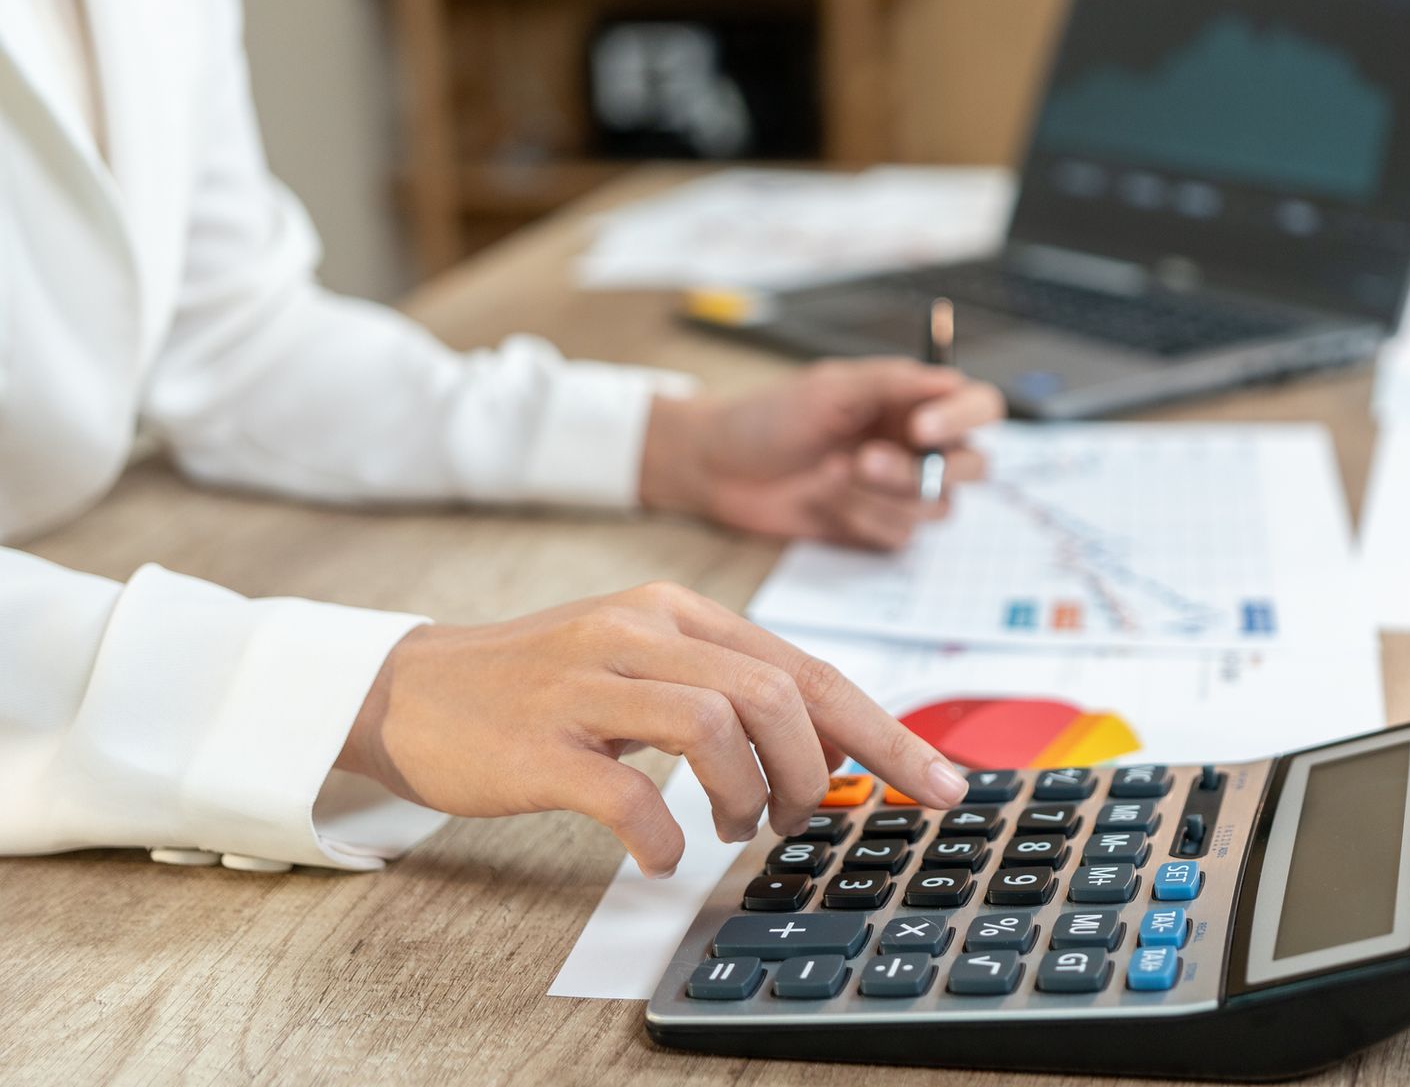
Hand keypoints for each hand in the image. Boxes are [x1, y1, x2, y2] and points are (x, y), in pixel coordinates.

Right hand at [334, 583, 969, 875]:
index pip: (806, 667)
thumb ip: (727, 688)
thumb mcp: (643, 662)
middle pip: (776, 691)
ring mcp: (587, 681)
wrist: (412, 689)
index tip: (940, 782)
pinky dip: (665, 834)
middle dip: (817, 768)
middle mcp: (641, 630)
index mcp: (678, 611)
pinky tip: (664, 854)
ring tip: (735, 828)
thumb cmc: (543, 688)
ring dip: (750, 794)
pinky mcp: (540, 740)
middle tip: (800, 818)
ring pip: (717, 724)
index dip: (883, 730)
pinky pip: (627, 792)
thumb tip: (825, 747)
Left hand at [639, 358, 1005, 548]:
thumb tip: (951, 381)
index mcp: (914, 401)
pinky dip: (862, 519)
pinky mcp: (879, 527)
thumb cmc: (771, 417)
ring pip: (938, 507)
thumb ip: (893, 384)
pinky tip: (825, 502)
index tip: (920, 427)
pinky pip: (901, 536)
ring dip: (886, 496)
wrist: (720, 468)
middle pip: (972, 466)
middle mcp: (918, 446)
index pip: (978, 406)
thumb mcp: (830, 388)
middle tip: (864, 462)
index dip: (964, 419)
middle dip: (922, 470)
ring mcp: (901, 491)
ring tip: (831, 476)